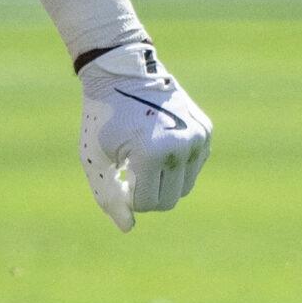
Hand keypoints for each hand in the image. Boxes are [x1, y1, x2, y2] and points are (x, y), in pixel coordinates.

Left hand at [78, 41, 211, 229]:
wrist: (123, 74)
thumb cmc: (102, 118)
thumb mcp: (95, 158)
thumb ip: (108, 196)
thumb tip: (128, 228)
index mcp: (153, 153)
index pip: (147, 204)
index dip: (128, 199)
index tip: (117, 179)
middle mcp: (182, 145)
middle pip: (169, 200)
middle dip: (146, 194)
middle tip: (129, 173)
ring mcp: (198, 137)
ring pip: (184, 187)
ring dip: (162, 182)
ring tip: (141, 161)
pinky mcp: (206, 131)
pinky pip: (193, 167)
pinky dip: (175, 165)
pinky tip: (156, 146)